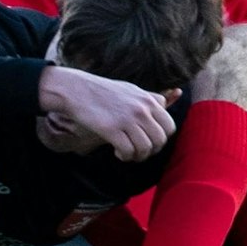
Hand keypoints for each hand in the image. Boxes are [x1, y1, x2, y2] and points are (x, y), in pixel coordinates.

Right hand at [39, 67, 178, 160]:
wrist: (77, 89)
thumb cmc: (103, 91)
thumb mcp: (130, 89)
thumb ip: (149, 97)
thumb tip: (165, 101)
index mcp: (148, 100)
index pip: (169, 127)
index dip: (161, 139)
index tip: (149, 141)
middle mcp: (141, 110)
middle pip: (160, 140)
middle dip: (151, 150)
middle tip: (139, 151)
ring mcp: (127, 120)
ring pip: (145, 148)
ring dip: (138, 156)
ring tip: (128, 153)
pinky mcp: (112, 129)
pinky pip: (128, 151)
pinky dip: (125, 156)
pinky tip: (118, 152)